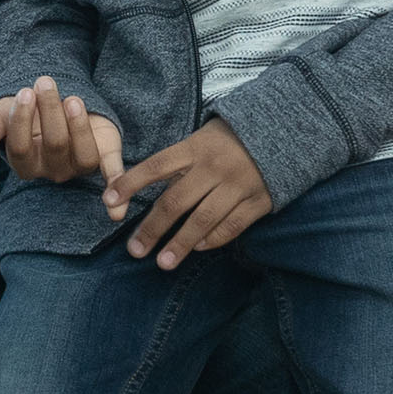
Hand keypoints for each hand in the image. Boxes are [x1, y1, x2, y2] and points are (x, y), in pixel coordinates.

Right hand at [0, 75, 123, 191]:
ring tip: (73, 99)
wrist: (53, 108)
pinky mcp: (104, 158)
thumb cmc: (27, 114)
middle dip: (50, 112)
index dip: (22, 121)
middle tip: (45, 82)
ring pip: (84, 155)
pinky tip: (116, 209)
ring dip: (80, 127)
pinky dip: (117, 189)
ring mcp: (79, 167)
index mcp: (25, 164)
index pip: (20, 148)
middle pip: (54, 146)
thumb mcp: (5, 115)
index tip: (24, 93)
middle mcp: (52, 171)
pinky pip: (110, 174)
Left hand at [107, 117, 272, 269]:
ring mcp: (237, 185)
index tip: (108, 202)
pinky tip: (197, 248)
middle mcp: (214, 167)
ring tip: (163, 263)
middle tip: (135, 250)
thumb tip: (142, 185)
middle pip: (176, 201)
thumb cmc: (231, 138)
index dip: (130, 184)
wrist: (284, 130)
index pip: (155, 167)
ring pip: (203, 219)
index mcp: (195, 148)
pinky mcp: (259, 200)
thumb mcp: (201, 138)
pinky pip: (232, 225)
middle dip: (152, 228)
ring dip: (180, 244)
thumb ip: (179, 161)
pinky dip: (213, 239)